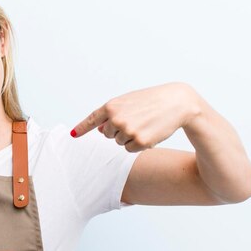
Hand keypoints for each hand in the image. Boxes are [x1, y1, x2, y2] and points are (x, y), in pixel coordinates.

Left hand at [71, 82, 201, 151]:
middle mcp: (116, 119)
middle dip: (120, 130)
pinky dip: (138, 145)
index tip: (73, 134)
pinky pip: (130, 150)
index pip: (92, 120)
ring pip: (120, 143)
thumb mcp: (128, 102)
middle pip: (108, 135)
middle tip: (137, 119)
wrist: (176, 102)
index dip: (82, 128)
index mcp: (111, 106)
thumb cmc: (152, 101)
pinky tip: (149, 133)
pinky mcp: (139, 142)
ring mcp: (127, 131)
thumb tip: (101, 131)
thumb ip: (112, 115)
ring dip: (130, 137)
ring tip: (145, 124)